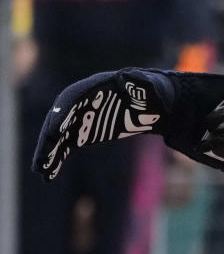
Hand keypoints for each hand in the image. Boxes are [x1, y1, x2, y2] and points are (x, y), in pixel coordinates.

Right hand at [33, 70, 170, 180]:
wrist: (152, 103)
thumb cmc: (152, 91)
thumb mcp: (150, 86)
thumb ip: (141, 83)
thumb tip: (132, 79)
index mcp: (96, 87)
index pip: (72, 98)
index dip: (62, 113)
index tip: (55, 131)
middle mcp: (82, 102)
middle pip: (59, 119)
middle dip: (49, 138)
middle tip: (41, 158)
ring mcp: (81, 118)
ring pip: (59, 136)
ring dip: (48, 153)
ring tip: (41, 171)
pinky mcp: (84, 133)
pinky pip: (65, 146)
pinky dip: (57, 159)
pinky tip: (49, 174)